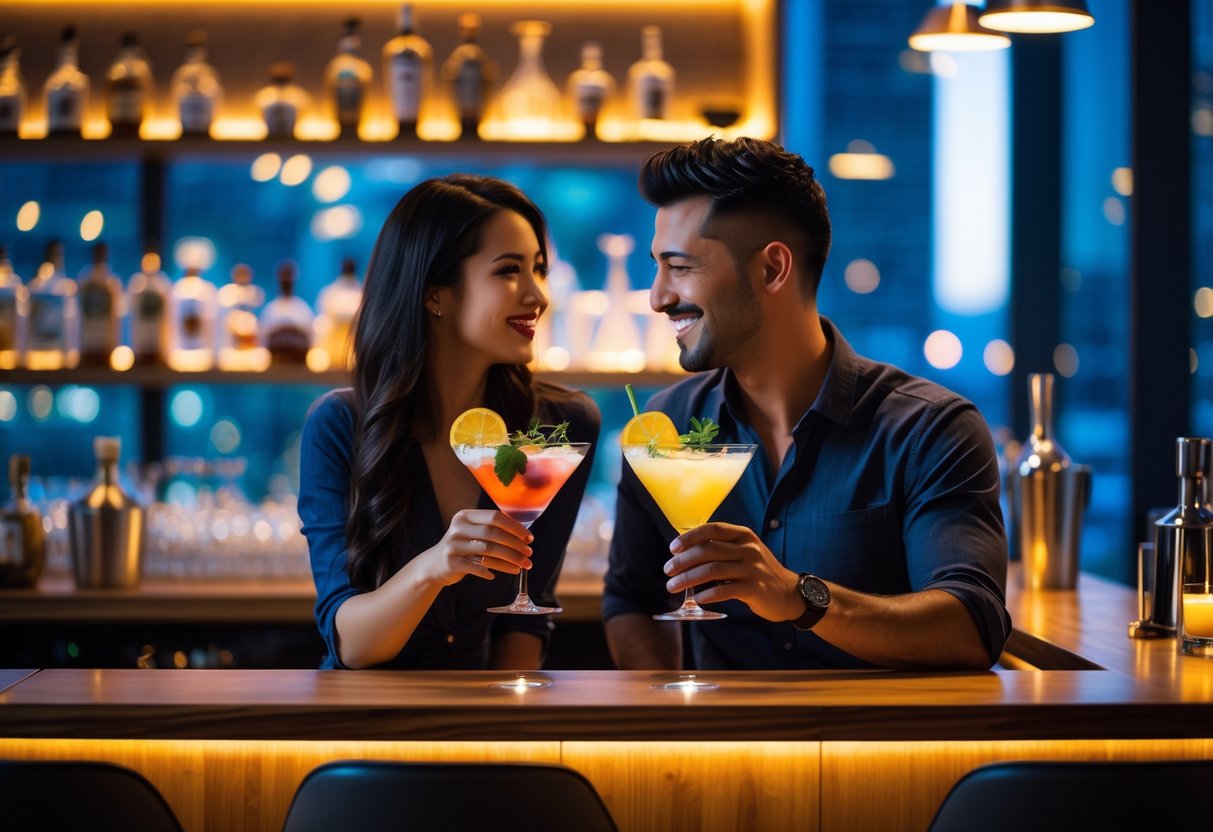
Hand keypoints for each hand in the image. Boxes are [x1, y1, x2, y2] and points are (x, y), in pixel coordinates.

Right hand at [421, 509, 533, 587]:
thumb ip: (492, 530)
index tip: (529, 538)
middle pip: (493, 533)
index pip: (495, 517)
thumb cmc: (462, 547)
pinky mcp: (451, 562)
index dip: (515, 527)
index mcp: (465, 516)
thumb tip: (524, 536)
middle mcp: (458, 528)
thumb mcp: (472, 533)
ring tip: (522, 566)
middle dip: (515, 544)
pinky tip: (497, 575)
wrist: (434, 565)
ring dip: (509, 559)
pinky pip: (476, 567)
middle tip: (529, 554)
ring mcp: (453, 545)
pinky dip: (489, 570)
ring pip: (488, 551)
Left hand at [664, 522, 803, 622]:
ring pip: (713, 569)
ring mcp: (752, 568)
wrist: (789, 593)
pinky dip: (708, 594)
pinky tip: (697, 598)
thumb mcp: (744, 552)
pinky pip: (725, 589)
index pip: (712, 529)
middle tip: (668, 571)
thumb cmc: (759, 572)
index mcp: (743, 535)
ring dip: (689, 578)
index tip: (672, 549)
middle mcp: (748, 548)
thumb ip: (722, 548)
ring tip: (673, 586)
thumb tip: (685, 552)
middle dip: (683, 561)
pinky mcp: (754, 588)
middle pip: (708, 550)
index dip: (690, 537)